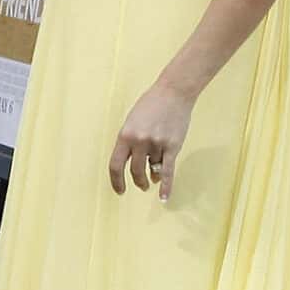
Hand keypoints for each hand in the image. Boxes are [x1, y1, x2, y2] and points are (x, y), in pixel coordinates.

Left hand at [109, 82, 193, 201]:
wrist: (173, 92)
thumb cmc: (151, 104)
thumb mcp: (132, 121)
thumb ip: (130, 142)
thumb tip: (133, 164)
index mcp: (125, 135)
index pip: (116, 165)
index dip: (116, 181)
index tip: (120, 190)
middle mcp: (139, 141)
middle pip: (135, 171)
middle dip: (138, 181)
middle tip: (141, 186)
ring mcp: (156, 144)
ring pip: (154, 168)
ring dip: (154, 176)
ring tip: (154, 179)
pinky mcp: (172, 146)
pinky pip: (168, 171)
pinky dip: (166, 186)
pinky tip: (163, 197)